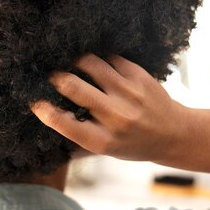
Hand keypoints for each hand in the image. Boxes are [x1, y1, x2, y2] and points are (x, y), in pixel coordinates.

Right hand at [30, 54, 188, 163]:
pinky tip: (96, 63)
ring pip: (89, 63)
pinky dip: (99, 59)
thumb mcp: (106, 152)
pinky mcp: (139, 76)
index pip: (63, 122)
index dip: (43, 110)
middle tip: (52, 76)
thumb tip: (45, 120)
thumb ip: (78, 139)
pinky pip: (109, 57)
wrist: (174, 134)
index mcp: (103, 141)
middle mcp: (116, 116)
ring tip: (72, 64)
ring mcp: (129, 93)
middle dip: (55, 77)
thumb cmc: (134, 144)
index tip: (35, 101)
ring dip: (75, 62)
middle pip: (72, 86)